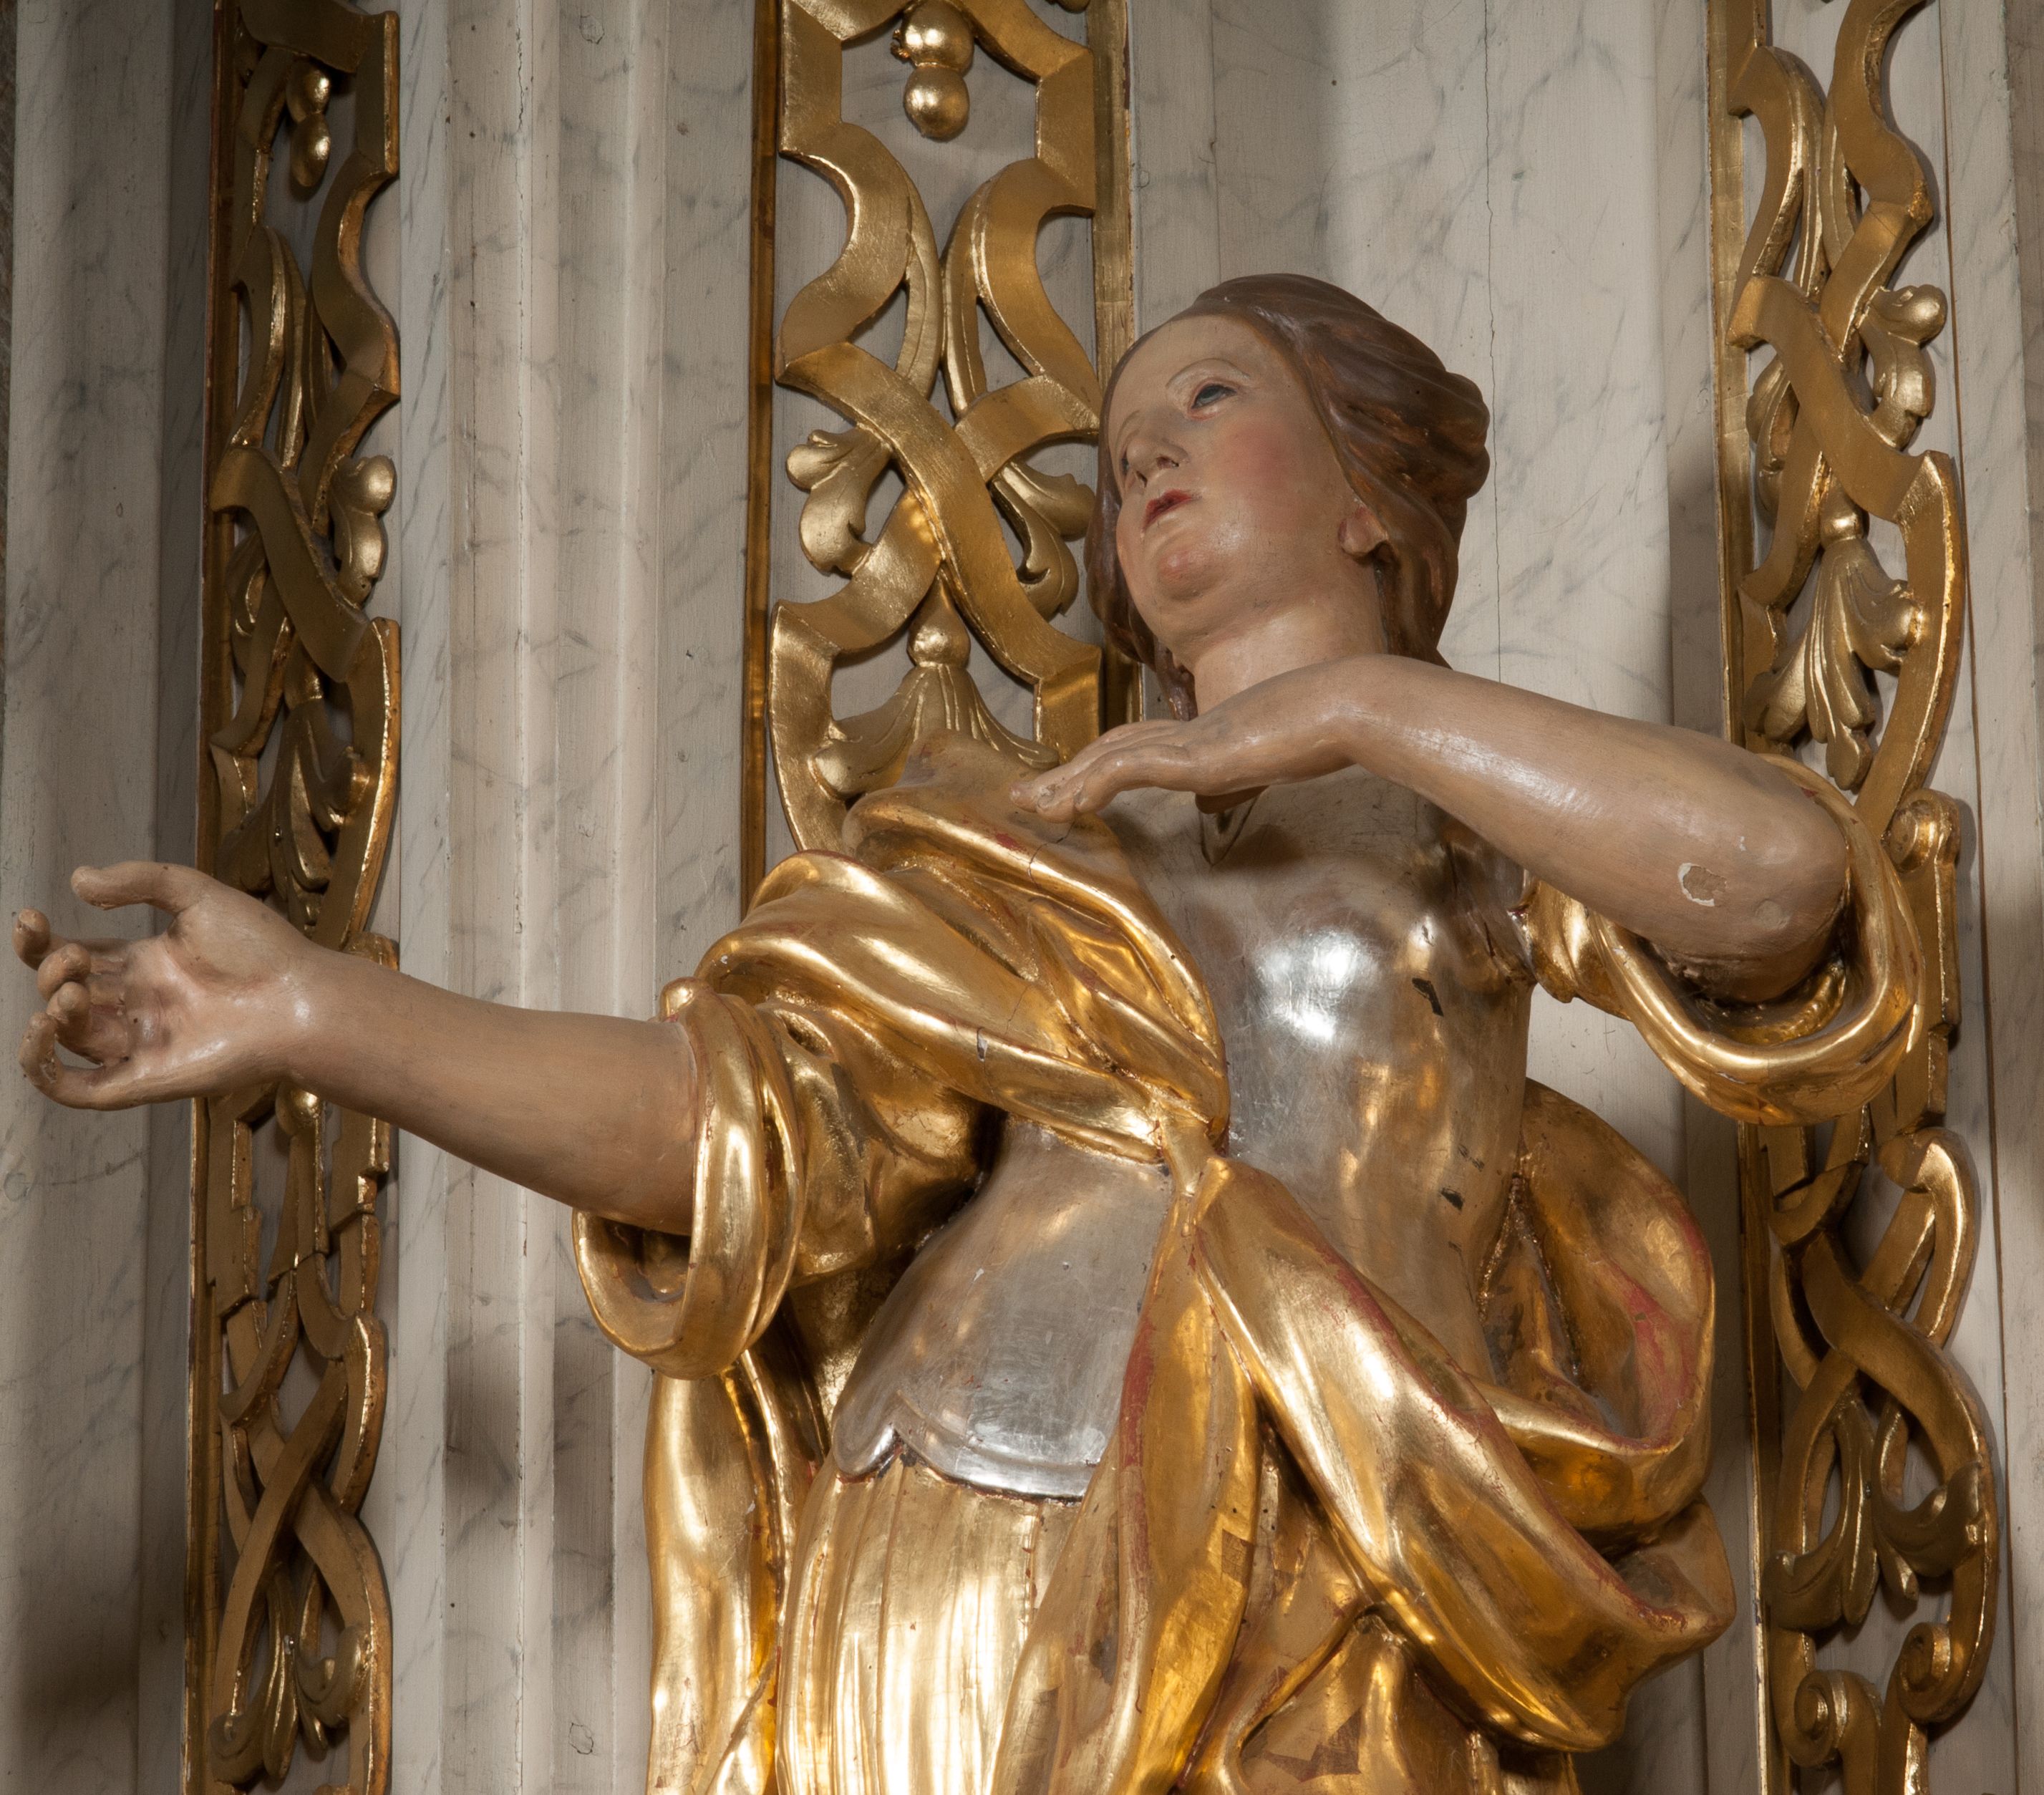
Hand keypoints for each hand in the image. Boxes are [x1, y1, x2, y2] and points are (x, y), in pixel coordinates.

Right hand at [14, 862, 316, 1108]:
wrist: (301, 998)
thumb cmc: (263, 949)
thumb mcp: (197, 895)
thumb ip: (140, 880)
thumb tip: (78, 880)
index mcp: (146, 966)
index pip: (75, 957)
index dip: (41, 943)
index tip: (31, 919)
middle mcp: (137, 1006)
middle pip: (66, 994)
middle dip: (52, 972)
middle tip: (76, 959)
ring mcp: (140, 1045)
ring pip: (68, 1038)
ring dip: (54, 1012)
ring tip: (77, 991)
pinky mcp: (145, 1079)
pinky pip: (78, 1089)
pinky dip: (43, 1069)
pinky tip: (42, 1030)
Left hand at [1010, 661, 1358, 820]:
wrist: (1355, 702)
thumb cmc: (1335, 723)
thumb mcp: (1287, 751)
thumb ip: (1259, 760)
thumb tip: (1248, 777)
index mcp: (1209, 733)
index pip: (1138, 749)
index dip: (1096, 767)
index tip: (1066, 789)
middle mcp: (1192, 732)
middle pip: (1112, 751)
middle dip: (1065, 775)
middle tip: (1023, 796)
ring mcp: (1196, 740)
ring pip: (1113, 758)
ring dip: (1068, 782)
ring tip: (1032, 803)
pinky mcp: (1202, 751)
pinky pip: (1137, 767)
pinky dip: (1100, 782)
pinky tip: (1075, 802)